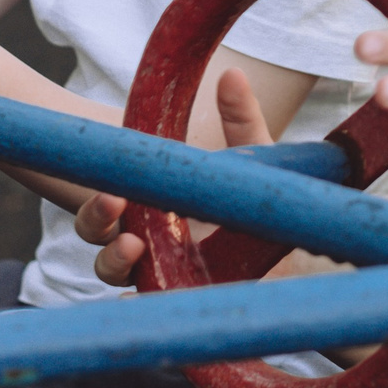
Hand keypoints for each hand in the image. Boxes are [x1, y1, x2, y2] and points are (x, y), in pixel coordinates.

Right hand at [81, 68, 276, 287]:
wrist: (290, 238)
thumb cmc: (259, 195)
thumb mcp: (253, 157)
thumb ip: (241, 119)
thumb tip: (231, 75)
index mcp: (150, 205)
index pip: (106, 208)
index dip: (99, 204)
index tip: (113, 193)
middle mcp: (147, 241)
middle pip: (98, 238)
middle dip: (97, 223)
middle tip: (115, 208)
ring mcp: (162, 273)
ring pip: (115, 273)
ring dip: (114, 262)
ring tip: (130, 249)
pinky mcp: (185, 298)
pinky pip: (149, 308)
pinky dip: (136, 311)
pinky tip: (137, 307)